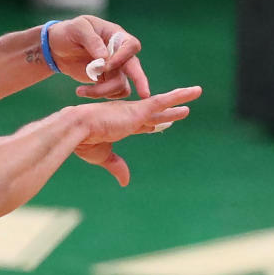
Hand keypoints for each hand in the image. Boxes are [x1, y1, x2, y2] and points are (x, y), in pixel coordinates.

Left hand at [46, 16, 149, 98]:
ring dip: (103, 91)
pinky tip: (82, 91)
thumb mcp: (78, 29)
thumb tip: (104, 58)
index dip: (122, 57)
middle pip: (135, 67)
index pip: (131, 46)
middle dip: (140, 81)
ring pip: (121, 85)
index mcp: (116, 36)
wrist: (57, 47)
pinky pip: (112, 93)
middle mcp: (119, 53)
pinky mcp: (106, 81)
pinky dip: (99, 96)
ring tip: (79, 91)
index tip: (105, 66)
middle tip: (145, 95)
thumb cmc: (69, 32)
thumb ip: (92, 40)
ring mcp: (114, 69)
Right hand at [72, 85, 201, 184]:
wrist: (76, 129)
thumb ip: (116, 166)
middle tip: (182, 110)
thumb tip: (125, 182)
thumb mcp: (102, 157)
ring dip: (180, 98)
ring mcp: (134, 111)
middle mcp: (127, 116)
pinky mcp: (138, 110)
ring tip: (197, 92)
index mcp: (118, 126)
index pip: (140, 126)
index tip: (159, 125)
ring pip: (162, 104)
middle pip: (154, 115)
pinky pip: (164, 101)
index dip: (150, 125)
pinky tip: (194, 92)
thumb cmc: (83, 142)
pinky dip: (179, 96)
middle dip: (168, 114)